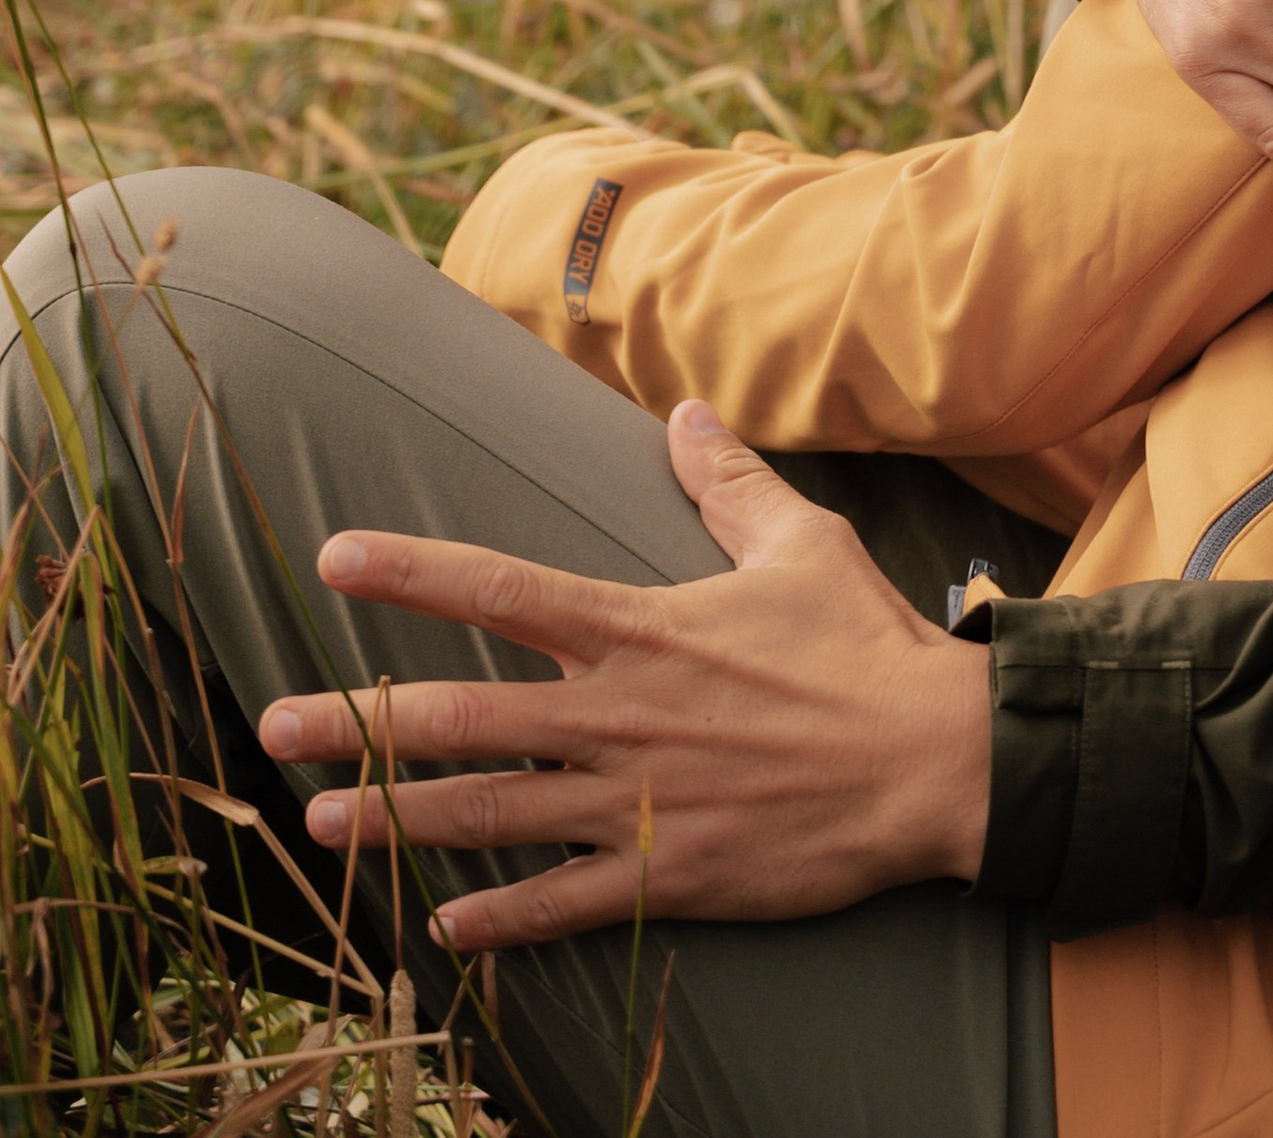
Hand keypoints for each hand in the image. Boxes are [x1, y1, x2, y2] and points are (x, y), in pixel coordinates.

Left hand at [258, 403, 987, 948]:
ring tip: (317, 823)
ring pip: (488, 813)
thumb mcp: (802, 545)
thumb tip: (683, 413)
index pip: (502, 591)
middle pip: (461, 718)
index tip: (334, 557)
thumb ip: (729, 483)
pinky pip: (563, 905)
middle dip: (358, 723)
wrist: (934, 764)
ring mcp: (637, 805)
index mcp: (641, 630)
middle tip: (273, 726)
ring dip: (395, 819)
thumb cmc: (868, 648)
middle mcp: (620, 717)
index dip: (411, 573)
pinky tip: (440, 926)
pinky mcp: (669, 877)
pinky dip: (498, 916)